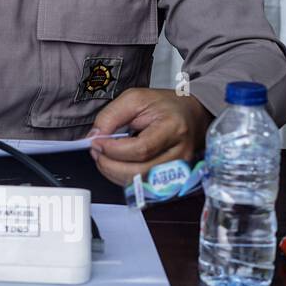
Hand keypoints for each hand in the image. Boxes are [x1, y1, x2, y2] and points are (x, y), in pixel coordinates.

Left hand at [87, 88, 211, 185]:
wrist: (190, 114)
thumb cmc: (164, 106)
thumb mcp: (134, 99)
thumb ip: (111, 116)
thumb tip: (94, 137)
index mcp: (173, 129)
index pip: (141, 149)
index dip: (114, 150)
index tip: (97, 142)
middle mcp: (180, 153)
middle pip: (140, 172)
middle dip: (110, 165)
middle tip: (96, 152)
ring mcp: (179, 169)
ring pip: (140, 183)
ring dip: (114, 173)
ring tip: (103, 157)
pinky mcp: (173, 179)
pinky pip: (144, 186)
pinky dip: (123, 178)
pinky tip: (115, 165)